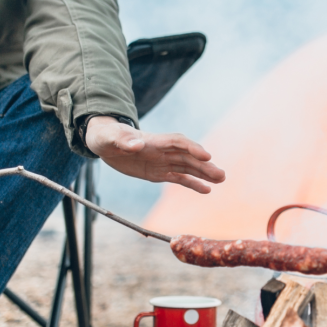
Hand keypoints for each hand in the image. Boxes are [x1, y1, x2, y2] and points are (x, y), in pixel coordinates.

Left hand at [84, 116, 224, 193]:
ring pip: (187, 167)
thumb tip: (136, 145)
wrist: (104, 141)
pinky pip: (178, 178)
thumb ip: (123, 141)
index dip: (192, 148)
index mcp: (152, 141)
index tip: (207, 156)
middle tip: (222, 175)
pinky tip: (207, 190)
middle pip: (187, 157)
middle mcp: (161, 151)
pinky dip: (193, 184)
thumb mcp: (109, 138)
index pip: (177, 143)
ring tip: (221, 179)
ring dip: (204, 174)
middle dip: (204, 165)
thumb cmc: (106, 136)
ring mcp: (162, 161)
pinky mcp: (158, 172)